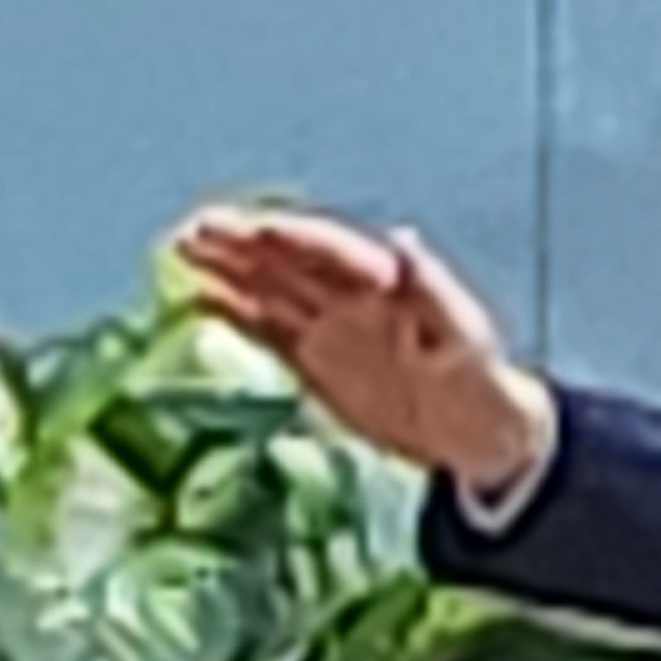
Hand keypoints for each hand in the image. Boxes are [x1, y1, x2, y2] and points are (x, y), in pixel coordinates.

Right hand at [173, 208, 551, 489]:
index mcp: (387, 283)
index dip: (290, 236)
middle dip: (244, 242)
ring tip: (180, 248)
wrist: (477, 433)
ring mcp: (332, 325)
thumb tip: (403, 243)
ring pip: (271, 286)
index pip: (330, 249)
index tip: (250, 228)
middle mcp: (353, 295)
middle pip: (290, 259)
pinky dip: (235, 310)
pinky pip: (269, 327)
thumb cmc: (480, 380)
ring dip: (229, 266)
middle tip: (193, 230)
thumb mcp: (462, 339)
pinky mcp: (317, 358)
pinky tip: (199, 297)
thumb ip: (432, 292)